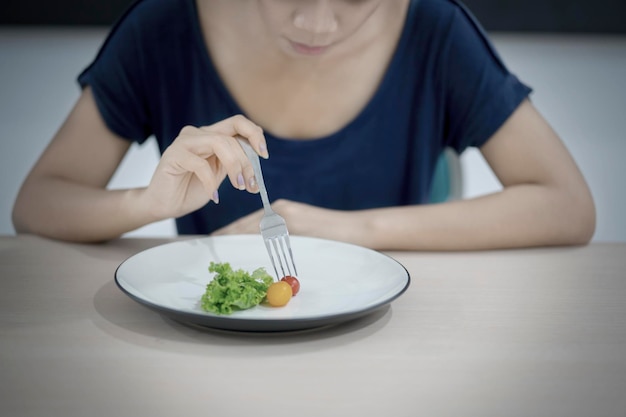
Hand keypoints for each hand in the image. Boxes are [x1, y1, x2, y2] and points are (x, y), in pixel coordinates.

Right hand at [142, 115, 268, 219]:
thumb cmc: (192, 189)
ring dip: (235, 167)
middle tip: (251, 184)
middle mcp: (198, 134)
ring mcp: (184, 142)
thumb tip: (260, 159)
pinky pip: (200, 165)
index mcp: (211, 135)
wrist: (166, 204)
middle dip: (247, 162)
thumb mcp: (221, 173)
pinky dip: (211, 183)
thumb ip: (235, 162)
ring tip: (239, 187)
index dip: (255, 134)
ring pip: (220, 143)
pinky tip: (214, 197)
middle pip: (232, 136)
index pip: (238, 123)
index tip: (264, 155)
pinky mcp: (174, 155)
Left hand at [212, 199, 368, 244]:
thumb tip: (259, 250)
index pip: (249, 223)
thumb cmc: (333, 234)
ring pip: (253, 229)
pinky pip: (268, 235)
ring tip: (217, 249)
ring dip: (234, 239)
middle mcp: (281, 210)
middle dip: (226, 236)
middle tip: (208, 246)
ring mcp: (288, 217)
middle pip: (245, 225)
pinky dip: (251, 241)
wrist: (358, 229)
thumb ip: (283, 236)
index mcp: (281, 211)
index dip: (230, 232)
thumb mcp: (304, 231)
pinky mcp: (295, 224)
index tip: (215, 241)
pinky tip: (239, 249)